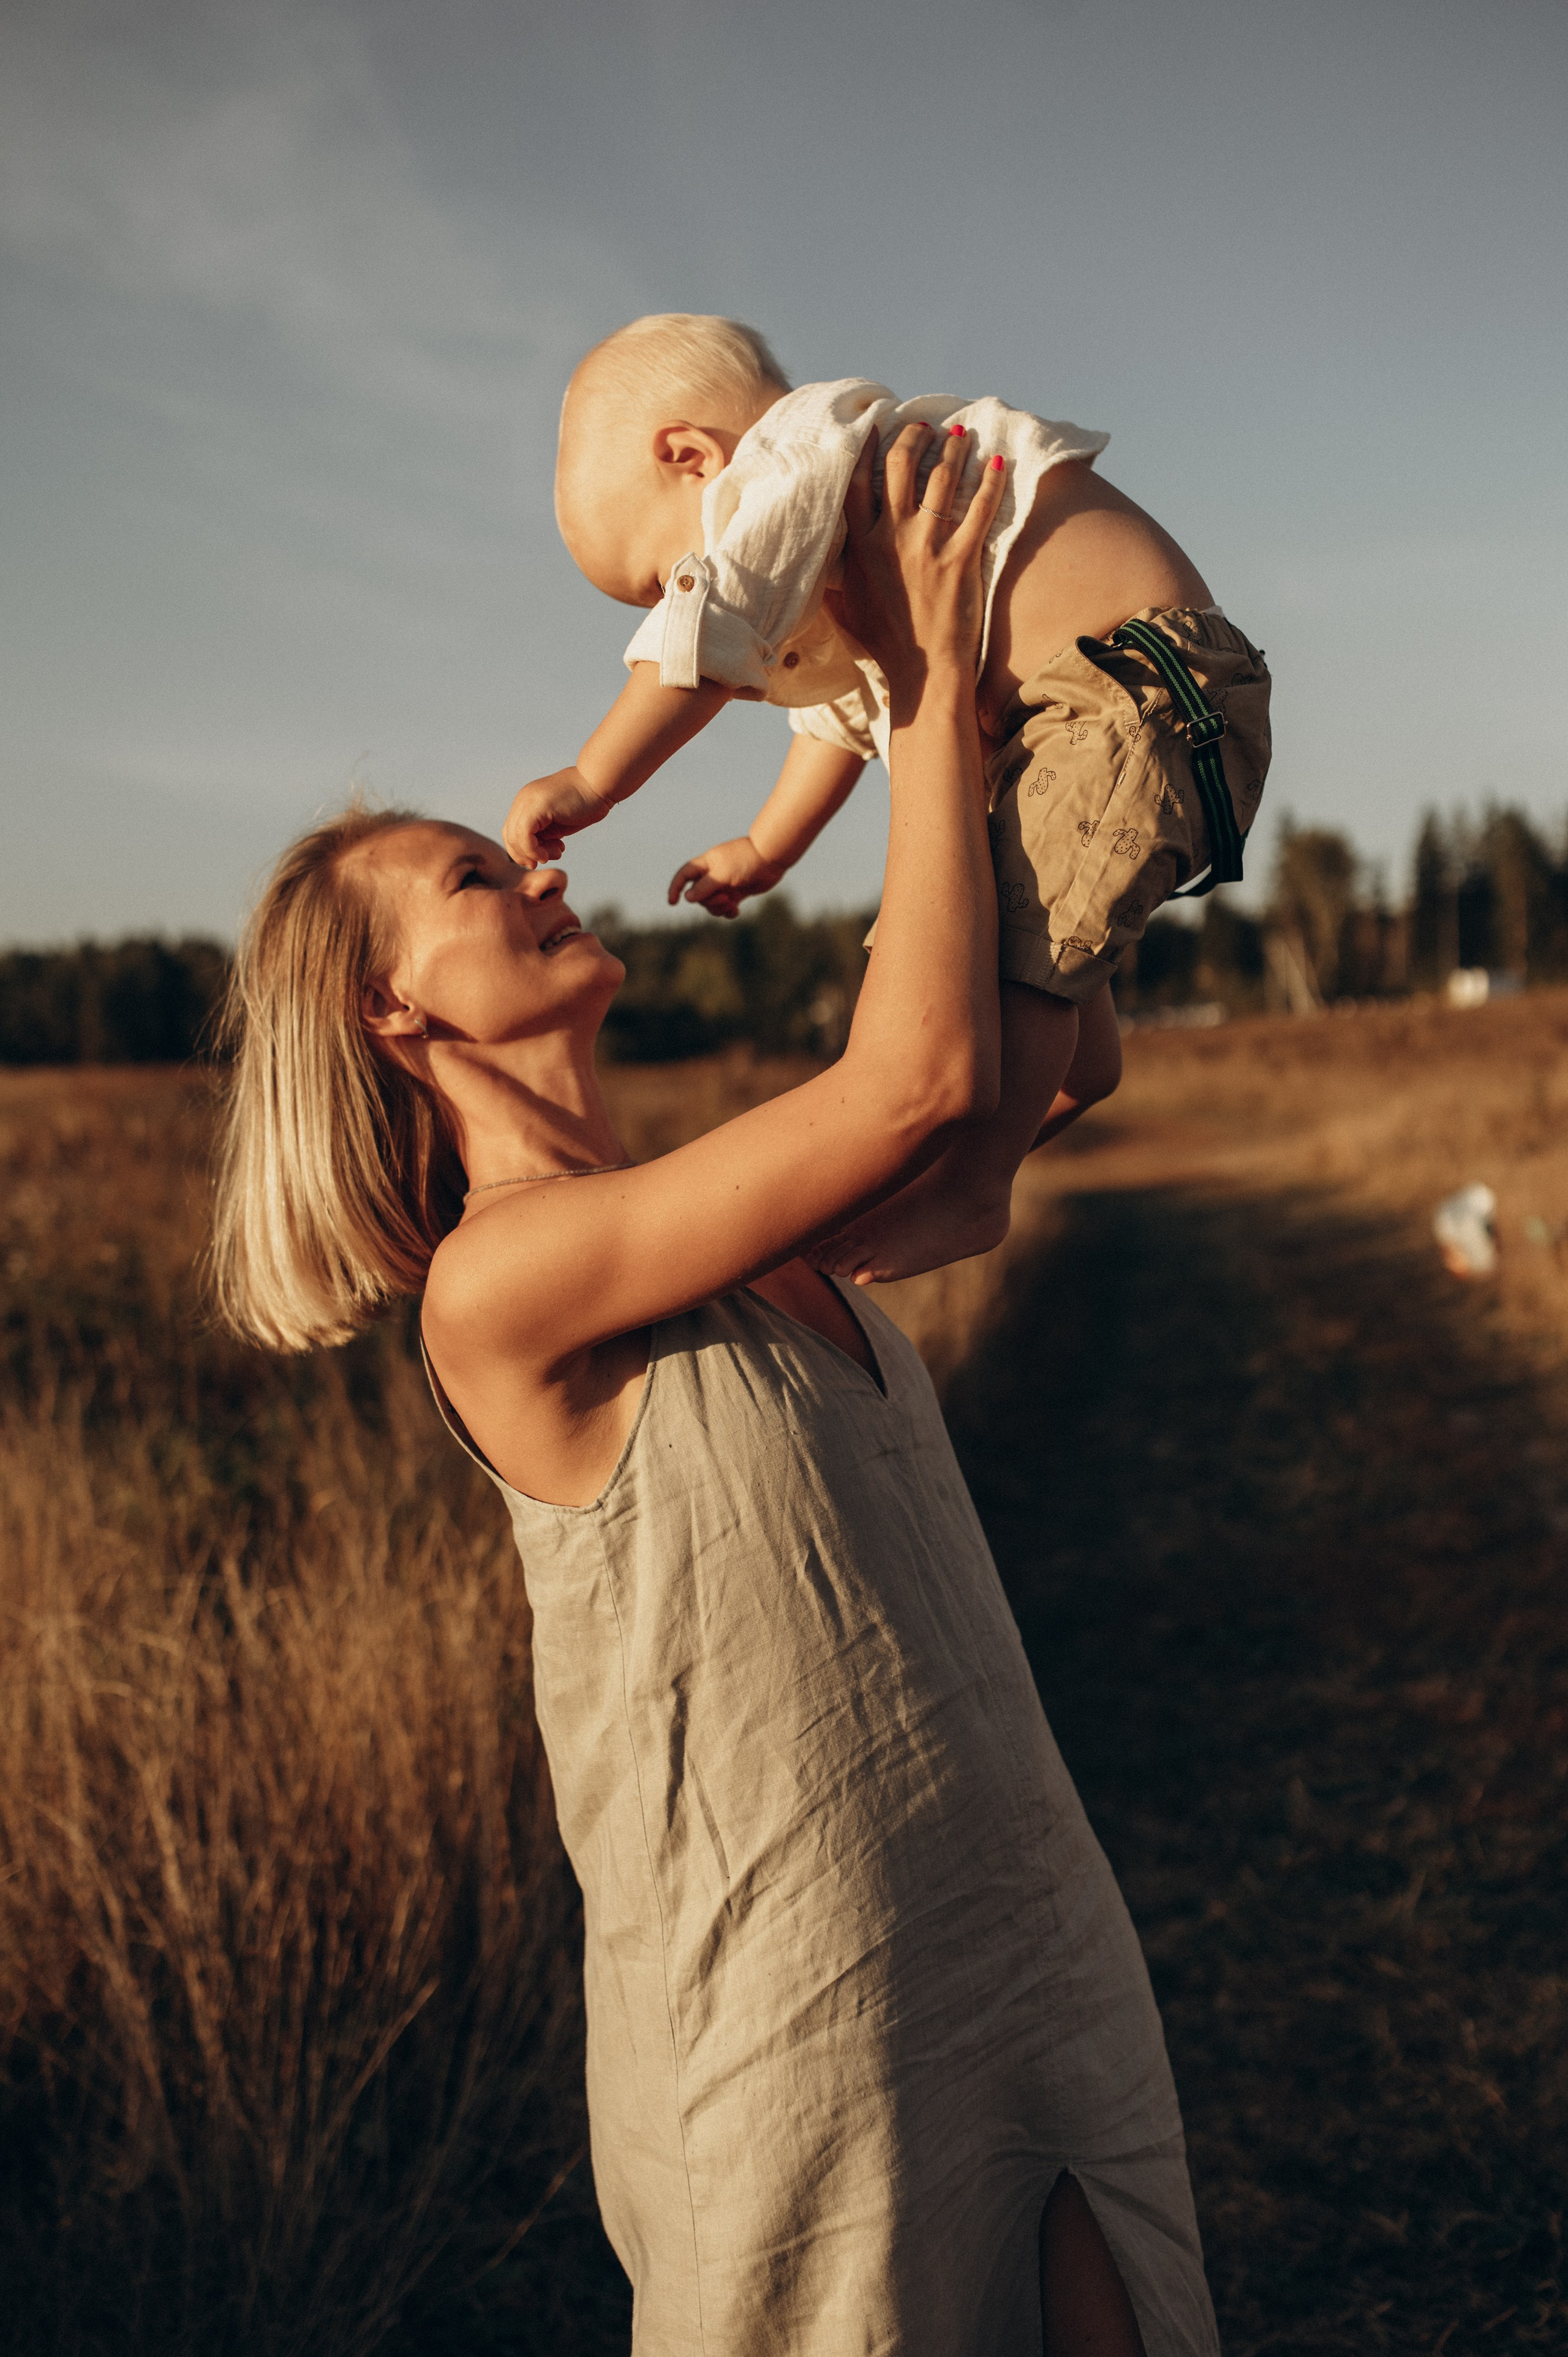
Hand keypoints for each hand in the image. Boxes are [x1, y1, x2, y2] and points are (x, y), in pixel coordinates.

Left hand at [502, 767, 613, 867]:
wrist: (600, 784)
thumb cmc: (586, 802)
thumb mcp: (558, 822)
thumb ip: (545, 833)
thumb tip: (536, 851)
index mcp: (528, 803)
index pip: (512, 831)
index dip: (522, 850)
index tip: (541, 859)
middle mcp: (523, 800)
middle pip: (509, 835)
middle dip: (525, 855)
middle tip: (546, 859)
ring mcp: (527, 801)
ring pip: (514, 837)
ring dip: (533, 854)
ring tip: (555, 854)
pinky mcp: (536, 807)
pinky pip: (524, 835)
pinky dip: (533, 850)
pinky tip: (550, 852)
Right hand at [668, 834, 785, 919]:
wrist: (771, 858)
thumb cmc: (745, 861)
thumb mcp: (722, 874)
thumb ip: (704, 887)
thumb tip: (688, 899)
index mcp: (706, 865)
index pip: (684, 876)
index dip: (676, 888)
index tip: (673, 903)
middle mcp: (713, 875)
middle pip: (698, 895)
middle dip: (708, 901)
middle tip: (724, 898)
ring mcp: (725, 884)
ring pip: (712, 904)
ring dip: (718, 908)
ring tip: (731, 905)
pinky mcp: (737, 893)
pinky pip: (726, 908)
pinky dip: (728, 912)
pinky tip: (735, 911)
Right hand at [824, 422, 1005, 723]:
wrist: (922, 673)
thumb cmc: (884, 645)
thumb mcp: (846, 609)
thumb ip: (834, 579)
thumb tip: (818, 566)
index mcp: (860, 547)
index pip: (857, 484)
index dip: (867, 449)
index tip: (878, 428)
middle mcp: (892, 539)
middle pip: (900, 468)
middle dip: (914, 438)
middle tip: (926, 427)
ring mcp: (928, 547)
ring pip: (941, 479)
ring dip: (953, 449)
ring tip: (962, 433)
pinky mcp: (962, 559)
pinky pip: (979, 510)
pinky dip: (991, 482)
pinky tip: (998, 463)